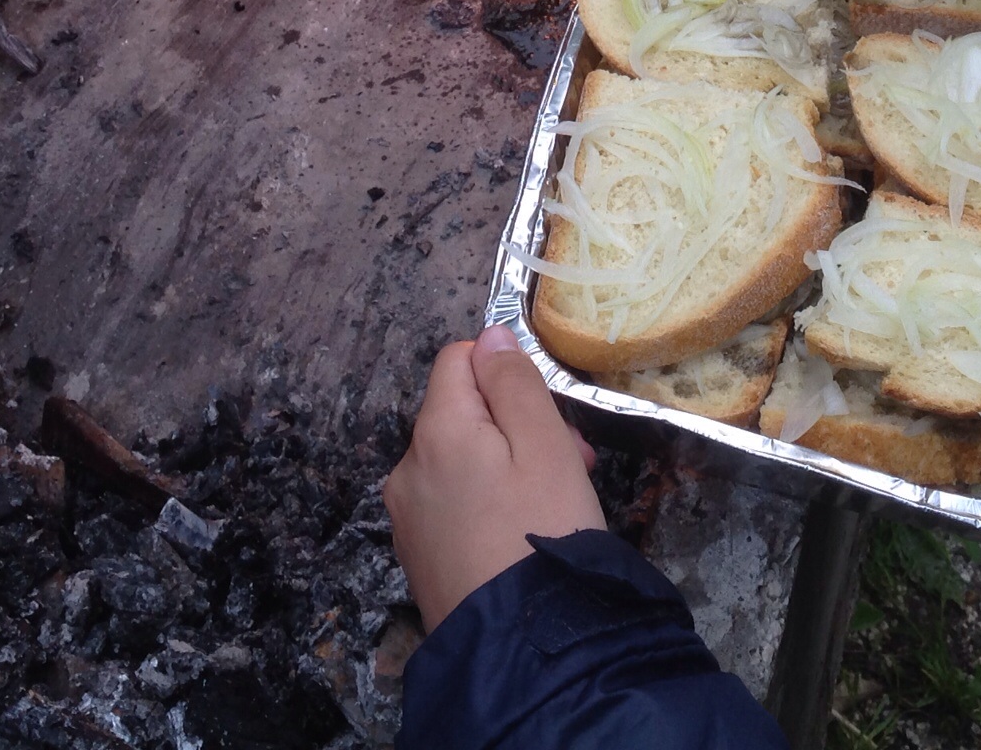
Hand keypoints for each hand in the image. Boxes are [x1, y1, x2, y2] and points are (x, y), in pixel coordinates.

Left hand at [385, 324, 604, 630]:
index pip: (458, 359)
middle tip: (573, 461)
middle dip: (517, 424)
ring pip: (461, 460)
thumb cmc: (542, 531)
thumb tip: (490, 335)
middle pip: (462, 413)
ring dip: (507, 465)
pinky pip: (454, 504)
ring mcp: (408, 516)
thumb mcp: (544, 444)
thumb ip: (514, 382)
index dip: (506, 371)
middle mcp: (407, 467)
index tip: (549, 411)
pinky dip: (489, 504)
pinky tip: (524, 534)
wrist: (522, 645)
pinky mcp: (418, 556)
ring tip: (556, 502)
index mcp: (435, 430)